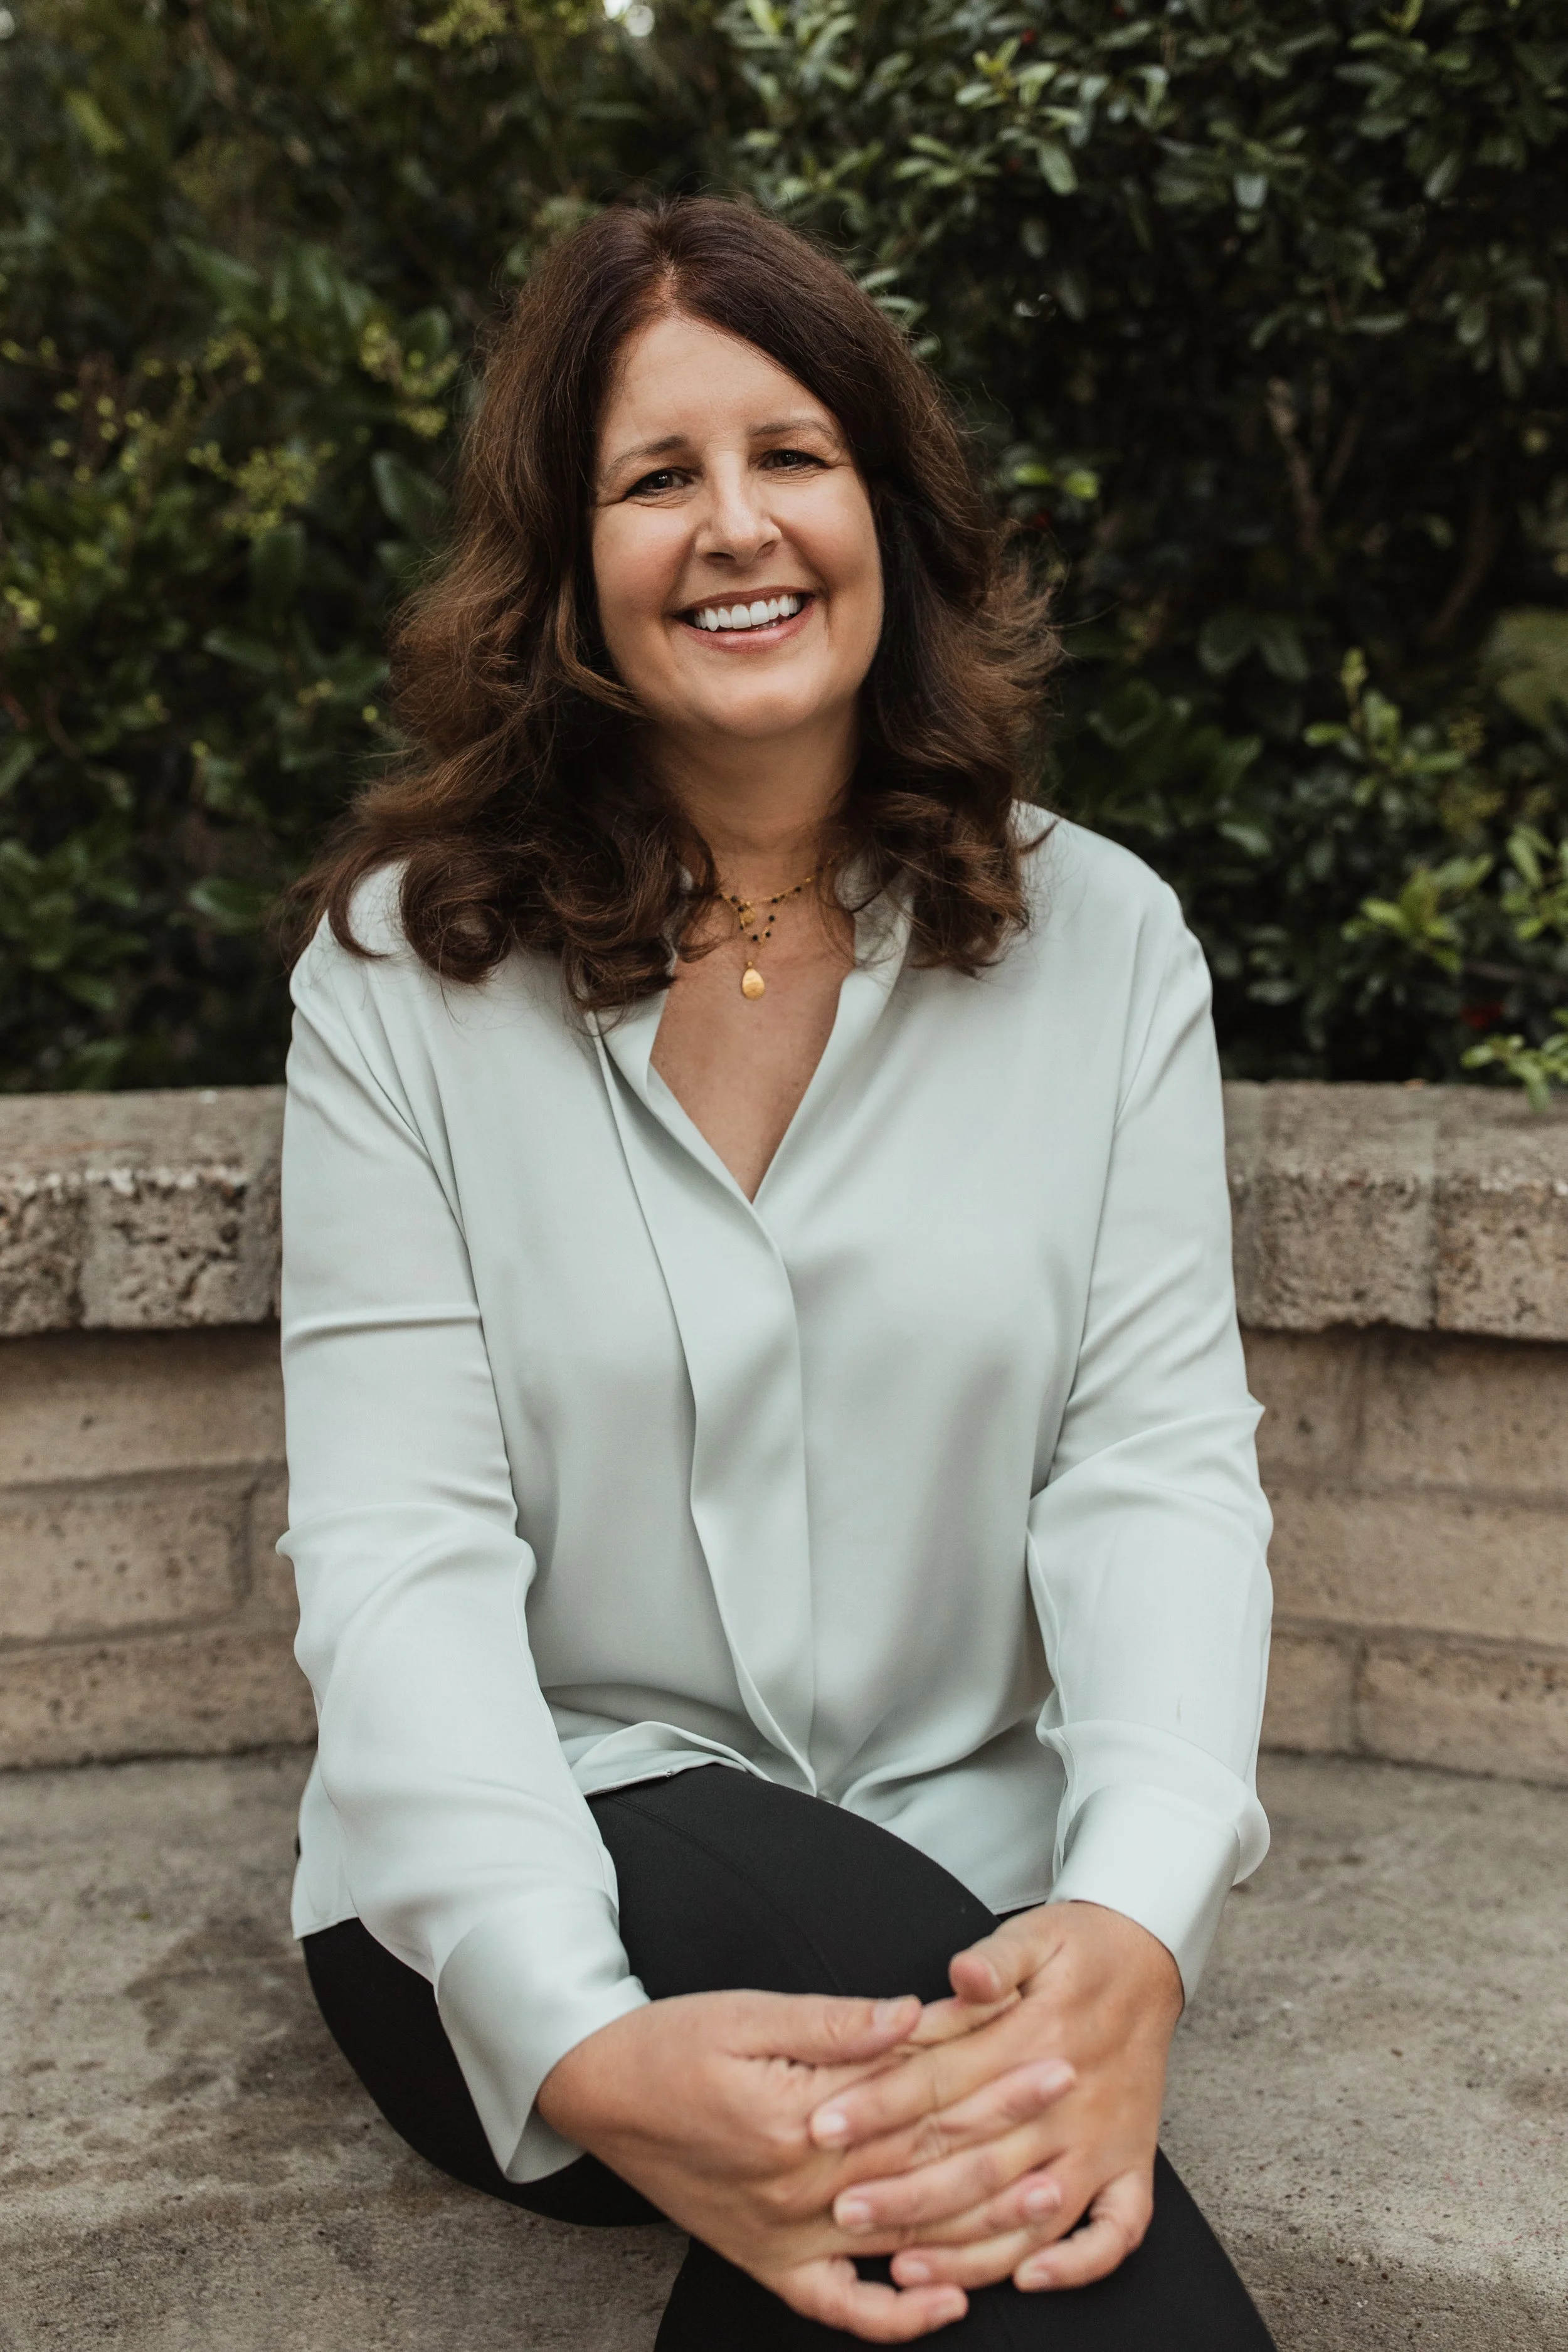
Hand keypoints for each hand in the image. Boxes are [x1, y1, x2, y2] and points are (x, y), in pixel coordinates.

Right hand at [536, 1985, 1073, 2340]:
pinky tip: (949, 2303)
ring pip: (902, 2242)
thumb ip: (835, 2023)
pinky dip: (895, 2317)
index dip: (991, 2079)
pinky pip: (839, 2307)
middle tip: (1071, 2108)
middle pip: (926, 2167)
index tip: (1049, 2053)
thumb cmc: (673, 2041)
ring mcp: (784, 2237)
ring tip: (1050, 2199)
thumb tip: (914, 2013)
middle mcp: (799, 2189)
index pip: (920, 2102)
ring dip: (982, 2224)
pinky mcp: (767, 2262)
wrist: (598, 2091)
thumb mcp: (748, 2011)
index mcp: (799, 2118)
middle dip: (1008, 2137)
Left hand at [807, 1901, 1182, 2296]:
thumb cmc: (1078, 1949)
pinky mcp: (1131, 2165)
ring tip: (904, 2265)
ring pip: (1032, 2213)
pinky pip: (1115, 2232)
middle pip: (977, 2161)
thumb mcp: (1035, 1934)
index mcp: (1038, 2039)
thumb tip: (963, 1972)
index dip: (879, 2105)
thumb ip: (996, 1957)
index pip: (944, 2082)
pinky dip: (1076, 2263)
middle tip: (843, 2212)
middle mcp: (1070, 2103)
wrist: (1149, 1961)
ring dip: (969, 2247)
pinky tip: (1026, 2278)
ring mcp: (1103, 2142)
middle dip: (905, 2192)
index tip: (823, 2126)